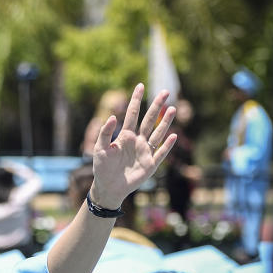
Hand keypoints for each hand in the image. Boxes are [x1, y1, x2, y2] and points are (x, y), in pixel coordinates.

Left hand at [91, 83, 175, 207]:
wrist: (108, 187)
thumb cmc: (102, 168)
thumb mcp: (99, 149)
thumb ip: (105, 133)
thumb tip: (113, 116)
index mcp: (125, 136)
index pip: (132, 114)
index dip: (135, 100)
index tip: (139, 86)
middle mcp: (137, 141)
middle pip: (149, 120)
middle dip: (156, 106)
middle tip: (164, 92)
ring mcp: (145, 152)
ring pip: (157, 133)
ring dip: (165, 122)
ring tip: (172, 109)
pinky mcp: (150, 164)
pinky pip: (160, 153)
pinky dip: (166, 146)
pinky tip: (172, 136)